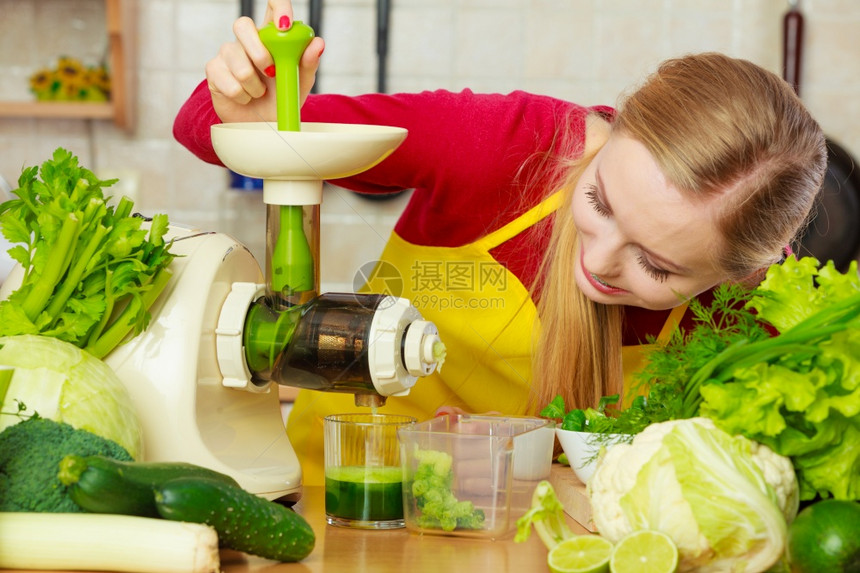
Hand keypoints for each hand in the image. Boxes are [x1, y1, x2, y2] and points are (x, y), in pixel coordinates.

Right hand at [204, 0, 324, 123]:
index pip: (272, 5)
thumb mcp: (299, 82)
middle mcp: (246, 40)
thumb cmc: (280, 99)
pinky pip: (228, 81)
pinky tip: (244, 98)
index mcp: (270, 36)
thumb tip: (318, 42)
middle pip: (241, 24)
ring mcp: (227, 53)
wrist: (261, 126)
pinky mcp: (214, 70)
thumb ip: (308, 63)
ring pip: (238, 61)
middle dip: (259, 53)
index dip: (278, 7)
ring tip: (259, 93)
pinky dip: (242, 96)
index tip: (285, 25)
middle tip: (271, 74)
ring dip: (254, 86)